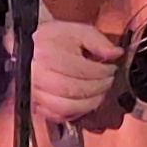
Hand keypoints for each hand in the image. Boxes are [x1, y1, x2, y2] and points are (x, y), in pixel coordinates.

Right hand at [8, 17, 123, 122]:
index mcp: (47, 52)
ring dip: (88, 103)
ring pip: (66, 107)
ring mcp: (33, 91)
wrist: (30, 46)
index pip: (82, 70)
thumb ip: (97, 41)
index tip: (111, 69)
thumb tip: (116, 54)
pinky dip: (73, 113)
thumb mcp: (77, 31)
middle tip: (107, 81)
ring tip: (98, 93)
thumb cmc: (54, 38)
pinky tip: (82, 102)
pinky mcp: (33, 103)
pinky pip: (57, 116)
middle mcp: (37, 74)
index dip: (102, 72)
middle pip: (75, 90)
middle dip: (97, 88)